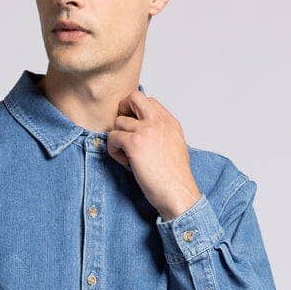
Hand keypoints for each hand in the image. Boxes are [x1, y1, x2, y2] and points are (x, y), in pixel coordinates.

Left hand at [105, 90, 201, 221]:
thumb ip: (162, 133)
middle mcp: (158, 121)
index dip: (136, 113)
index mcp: (170, 122)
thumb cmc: (175, 178)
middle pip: (133, 97)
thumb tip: (145, 133)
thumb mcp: (176, 146)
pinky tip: (124, 162)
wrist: (178, 192)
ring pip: (118, 121)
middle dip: (122, 110)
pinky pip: (112, 137)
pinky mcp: (134, 143)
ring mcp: (146, 130)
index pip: (148, 101)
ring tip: (126, 156)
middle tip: (124, 131)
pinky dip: (113, 150)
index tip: (136, 131)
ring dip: (117, 139)